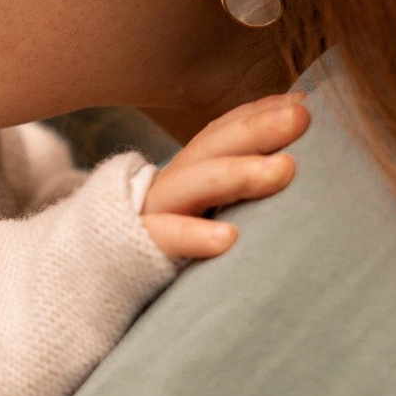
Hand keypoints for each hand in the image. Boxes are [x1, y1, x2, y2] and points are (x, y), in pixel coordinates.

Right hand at [139, 87, 311, 261]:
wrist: (93, 293)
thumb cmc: (170, 260)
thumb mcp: (206, 220)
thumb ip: (240, 195)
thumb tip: (297, 167)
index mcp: (187, 176)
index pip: (222, 133)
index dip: (259, 113)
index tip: (301, 101)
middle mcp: (167, 187)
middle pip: (211, 148)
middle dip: (257, 128)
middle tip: (302, 116)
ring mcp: (148, 215)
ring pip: (191, 184)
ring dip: (237, 173)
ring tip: (284, 170)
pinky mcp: (134, 249)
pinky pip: (163, 237)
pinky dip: (192, 235)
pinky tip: (229, 239)